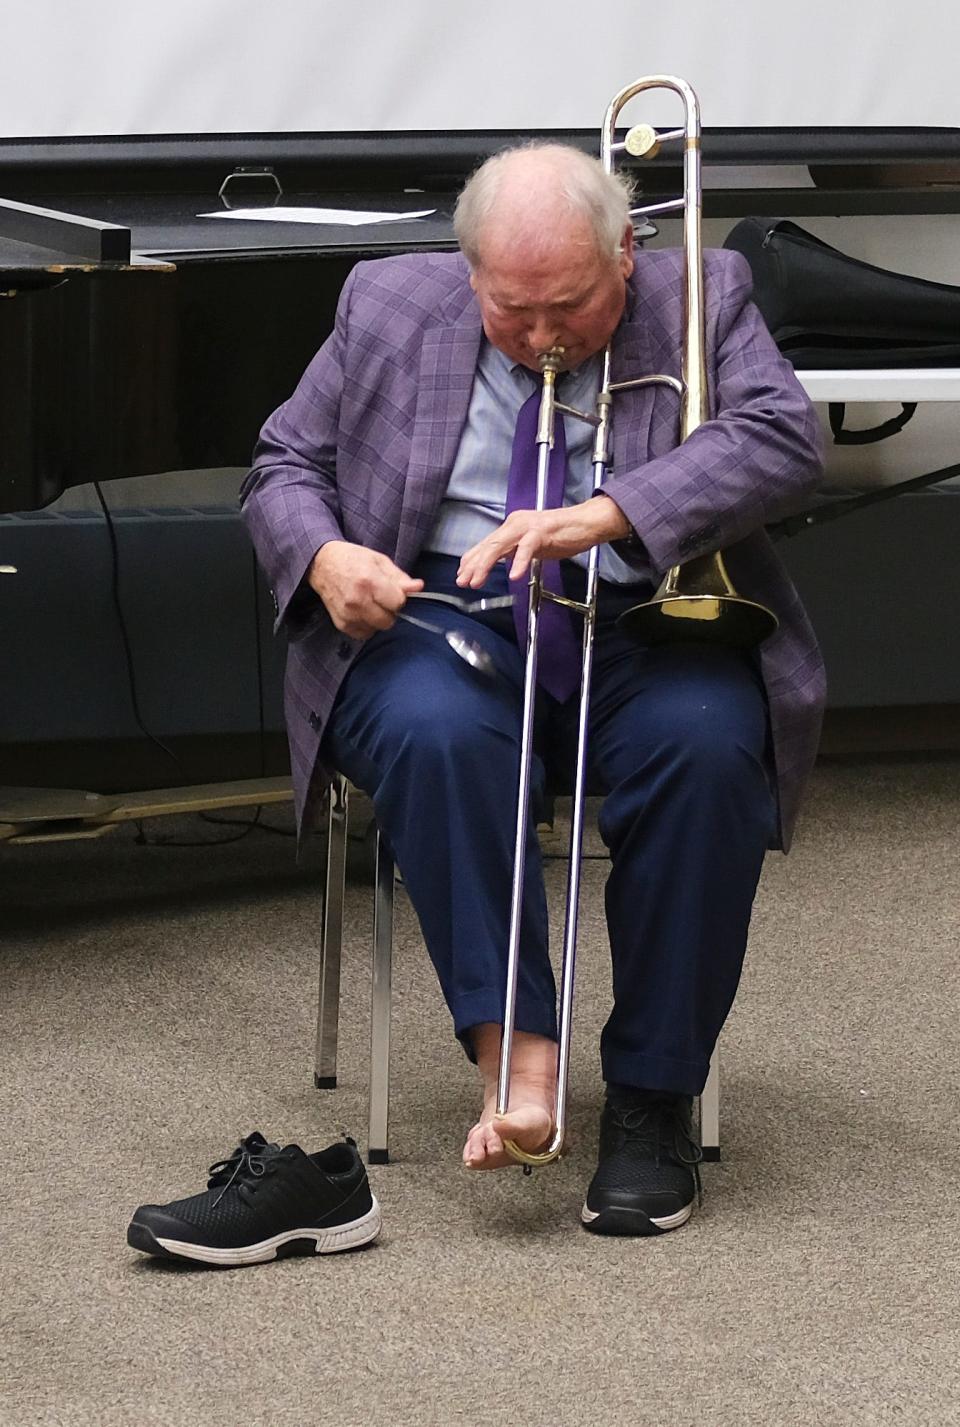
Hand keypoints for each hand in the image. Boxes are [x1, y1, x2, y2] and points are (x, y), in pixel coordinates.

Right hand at [307, 541, 423, 638]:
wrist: (322, 564)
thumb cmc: (352, 559)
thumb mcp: (379, 561)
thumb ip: (400, 577)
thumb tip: (419, 587)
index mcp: (369, 582)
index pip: (398, 603)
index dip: (399, 598)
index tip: (393, 592)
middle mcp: (357, 601)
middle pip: (389, 620)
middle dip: (390, 611)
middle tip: (381, 598)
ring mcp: (348, 615)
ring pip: (377, 629)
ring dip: (378, 619)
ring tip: (370, 603)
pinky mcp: (341, 624)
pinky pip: (364, 634)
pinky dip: (367, 625)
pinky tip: (362, 611)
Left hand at [456, 496, 630, 588]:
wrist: (587, 522)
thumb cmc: (563, 533)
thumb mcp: (532, 545)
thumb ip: (515, 551)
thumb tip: (498, 561)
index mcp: (512, 527)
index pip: (486, 544)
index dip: (471, 559)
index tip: (461, 574)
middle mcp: (516, 523)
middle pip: (488, 545)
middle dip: (473, 565)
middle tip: (463, 581)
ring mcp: (528, 526)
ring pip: (500, 545)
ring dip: (485, 564)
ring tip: (477, 581)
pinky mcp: (543, 531)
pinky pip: (527, 548)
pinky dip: (519, 562)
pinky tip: (514, 575)